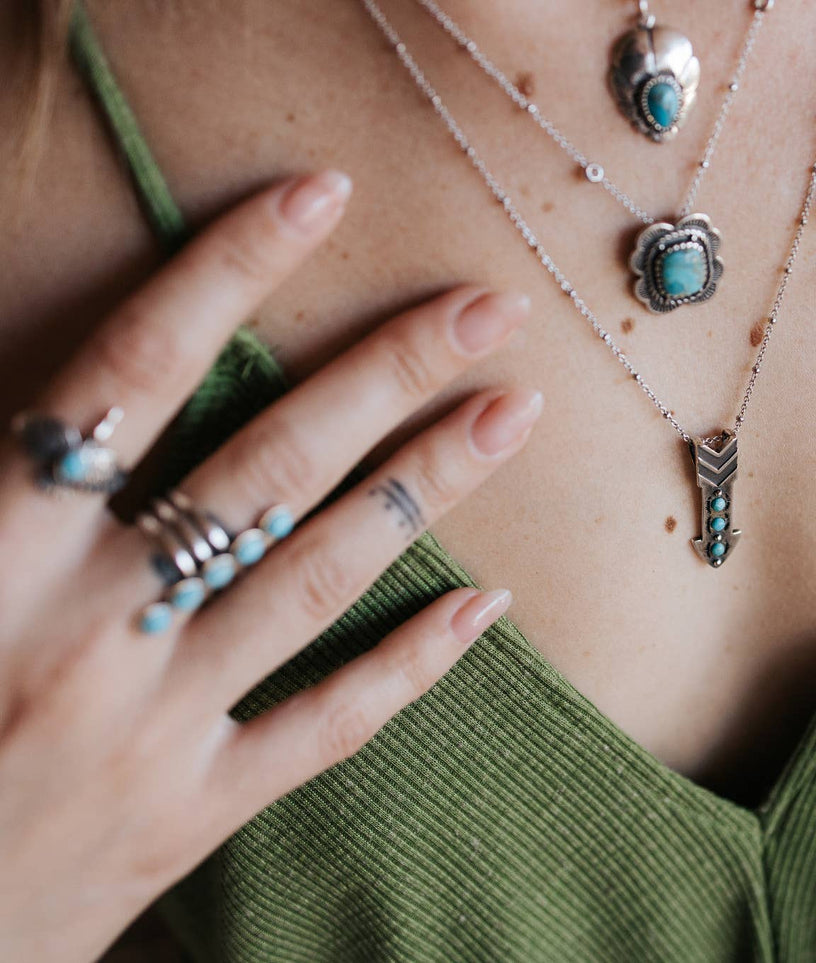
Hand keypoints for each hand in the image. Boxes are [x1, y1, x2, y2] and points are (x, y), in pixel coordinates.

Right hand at [0, 171, 540, 960]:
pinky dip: (410, 665)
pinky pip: (326, 728)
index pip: (127, 375)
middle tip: (486, 307)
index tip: (318, 198)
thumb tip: (62, 394)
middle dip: (383, 373)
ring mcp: (152, 726)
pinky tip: (492, 606)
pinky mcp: (190, 813)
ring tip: (513, 411)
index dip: (225, 273)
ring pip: (315, 579)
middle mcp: (85, 627)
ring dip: (424, 486)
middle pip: (262, 466)